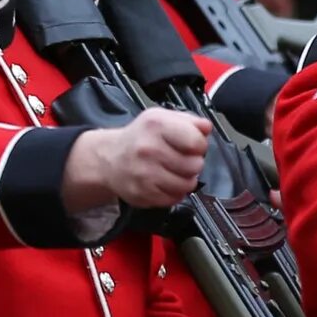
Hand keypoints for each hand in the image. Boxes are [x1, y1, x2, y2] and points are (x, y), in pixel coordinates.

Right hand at [65, 109, 210, 210]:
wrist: (109, 159)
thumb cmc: (140, 138)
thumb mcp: (162, 118)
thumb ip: (189, 121)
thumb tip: (207, 128)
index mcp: (156, 125)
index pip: (196, 141)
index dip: (199, 145)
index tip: (192, 145)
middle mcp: (148, 148)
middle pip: (195, 165)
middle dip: (193, 163)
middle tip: (182, 160)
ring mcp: (144, 173)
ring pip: (187, 184)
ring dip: (185, 180)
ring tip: (175, 172)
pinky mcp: (142, 193)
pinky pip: (174, 198)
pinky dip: (174, 192)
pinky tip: (165, 182)